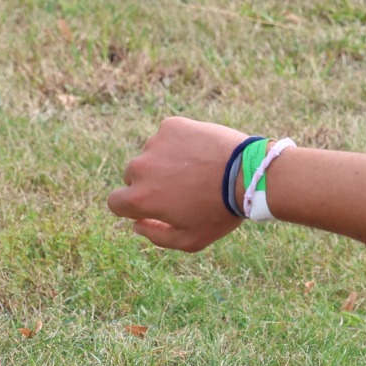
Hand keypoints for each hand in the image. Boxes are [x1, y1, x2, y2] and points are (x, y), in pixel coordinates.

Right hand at [107, 115, 248, 251]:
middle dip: (151, 183)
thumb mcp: (191, 239)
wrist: (249, 175)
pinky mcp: (171, 126)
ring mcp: (155, 144)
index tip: (150, 205)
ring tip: (199, 171)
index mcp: (140, 198)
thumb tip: (136, 225)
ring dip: (167, 162)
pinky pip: (169, 136)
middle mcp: (140, 168)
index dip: (131, 206)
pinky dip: (181, 143)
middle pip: (133, 177)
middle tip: (184, 188)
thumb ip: (157, 236)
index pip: (116, 202)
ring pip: (152, 155)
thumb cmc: (222, 212)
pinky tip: (203, 154)